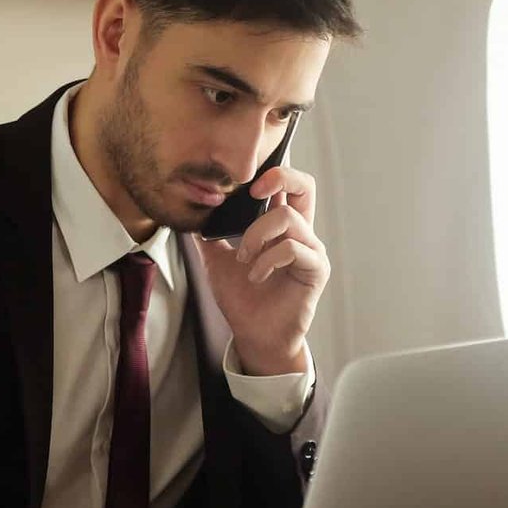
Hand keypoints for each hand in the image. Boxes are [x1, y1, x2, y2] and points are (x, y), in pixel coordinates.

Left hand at [194, 165, 328, 375]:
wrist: (253, 334)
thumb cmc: (242, 298)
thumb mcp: (217, 260)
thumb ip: (210, 235)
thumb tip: (191, 214)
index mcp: (280, 227)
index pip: (286, 186)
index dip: (272, 172)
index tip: (245, 184)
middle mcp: (301, 233)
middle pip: (305, 186)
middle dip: (280, 176)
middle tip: (253, 191)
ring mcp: (311, 250)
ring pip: (287, 217)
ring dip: (256, 235)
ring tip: (243, 258)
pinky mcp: (315, 269)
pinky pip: (292, 248)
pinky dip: (266, 259)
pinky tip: (254, 276)